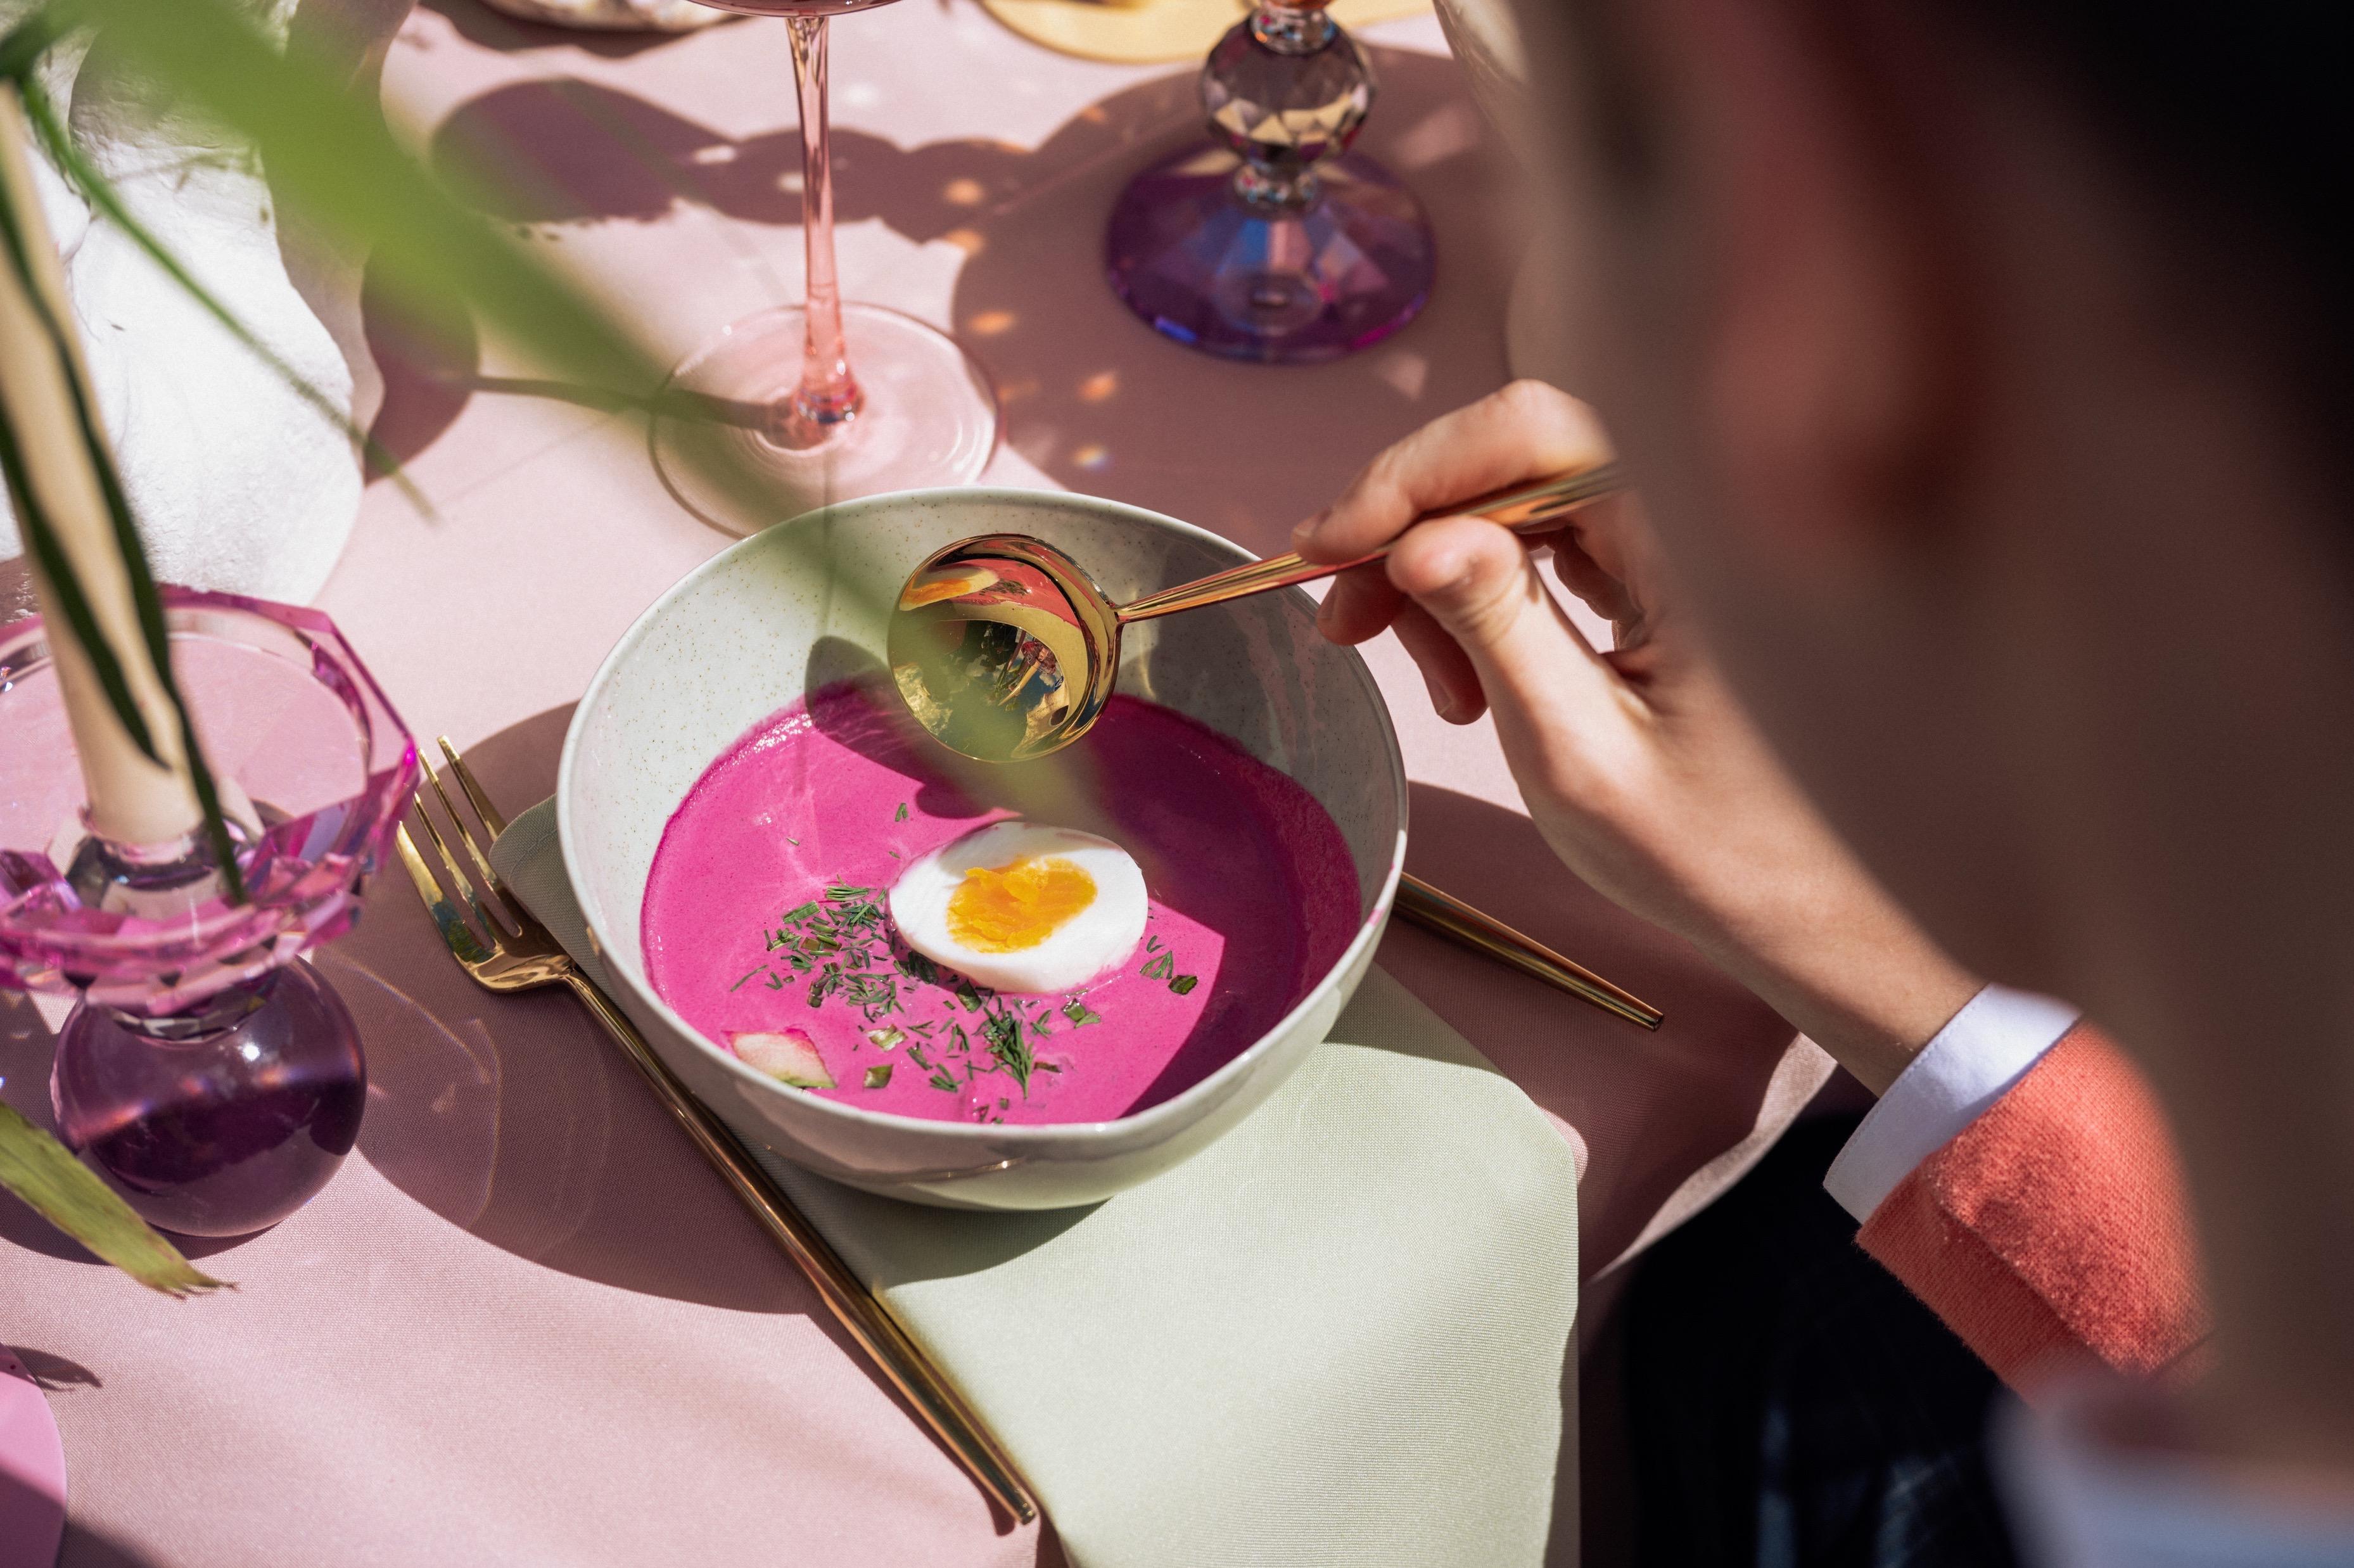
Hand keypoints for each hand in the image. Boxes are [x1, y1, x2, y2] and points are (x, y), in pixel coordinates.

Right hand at [1298, 381, 1976, 1089]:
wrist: (1823, 911)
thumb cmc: (1722, 854)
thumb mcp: (1580, 754)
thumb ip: (1499, 629)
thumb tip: (1417, 538)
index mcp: (1696, 536)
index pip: (1530, 432)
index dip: (1412, 476)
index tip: (1326, 549)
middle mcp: (1696, 513)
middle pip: (1517, 458)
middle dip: (1412, 531)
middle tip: (1342, 623)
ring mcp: (1684, 541)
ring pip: (1524, 505)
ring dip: (1445, 577)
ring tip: (1436, 693)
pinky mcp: (1670, 575)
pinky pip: (1557, 547)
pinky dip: (1491, 597)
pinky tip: (1472, 681)